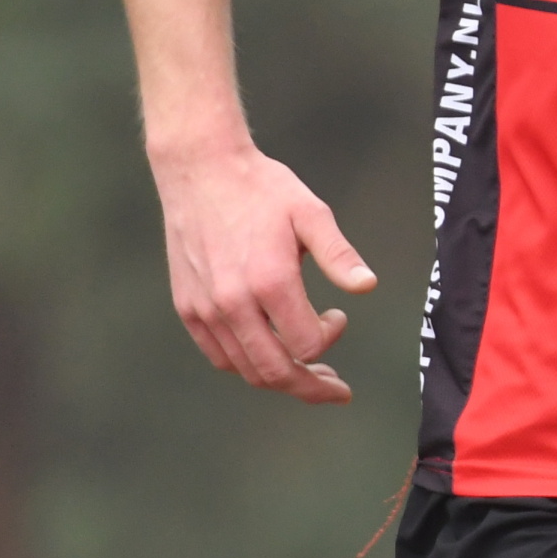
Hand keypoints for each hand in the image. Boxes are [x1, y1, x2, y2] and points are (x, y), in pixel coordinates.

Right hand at [151, 140, 376, 404]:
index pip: (306, 343)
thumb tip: (367, 286)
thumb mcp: (310, 213)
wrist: (199, 169)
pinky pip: (219, 355)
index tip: (338, 316)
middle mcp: (233, 303)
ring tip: (306, 373)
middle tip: (336, 388)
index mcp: (269, 281)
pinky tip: (267, 355)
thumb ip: (339, 254)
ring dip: (280, 379)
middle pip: (275, 371)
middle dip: (311, 386)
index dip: (331, 338)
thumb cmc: (260, 188)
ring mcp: (206, 309)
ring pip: (245, 369)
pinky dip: (246, 365)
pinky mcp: (188, 307)